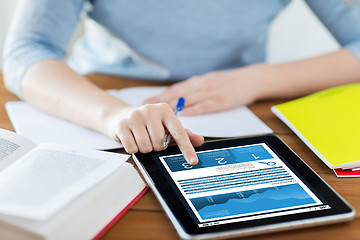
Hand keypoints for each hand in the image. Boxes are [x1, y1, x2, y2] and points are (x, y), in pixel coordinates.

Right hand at [110, 103, 203, 164]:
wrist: (121, 115)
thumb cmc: (148, 122)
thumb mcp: (166, 125)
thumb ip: (183, 133)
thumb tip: (200, 140)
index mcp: (165, 110)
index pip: (179, 132)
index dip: (187, 148)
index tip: (193, 161)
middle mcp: (151, 110)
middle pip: (160, 143)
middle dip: (156, 146)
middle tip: (151, 138)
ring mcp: (135, 116)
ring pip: (146, 147)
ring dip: (145, 148)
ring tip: (141, 138)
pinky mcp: (122, 125)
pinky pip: (132, 148)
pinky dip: (133, 148)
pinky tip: (132, 138)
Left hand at [144, 64, 269, 114]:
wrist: (252, 79)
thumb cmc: (230, 81)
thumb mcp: (211, 80)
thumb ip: (196, 88)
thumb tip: (181, 96)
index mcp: (198, 81)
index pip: (175, 89)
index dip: (160, 95)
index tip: (147, 101)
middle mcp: (201, 85)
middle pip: (177, 94)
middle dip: (160, 101)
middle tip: (146, 108)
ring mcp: (211, 93)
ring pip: (188, 100)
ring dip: (172, 107)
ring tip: (159, 113)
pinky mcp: (221, 101)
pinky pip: (204, 106)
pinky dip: (193, 110)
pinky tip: (184, 115)